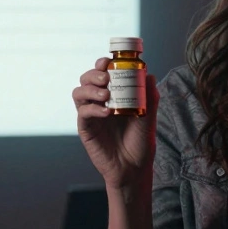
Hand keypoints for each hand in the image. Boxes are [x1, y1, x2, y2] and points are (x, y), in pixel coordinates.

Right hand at [72, 58, 157, 190]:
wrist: (135, 167)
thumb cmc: (141, 141)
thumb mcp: (149, 116)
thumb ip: (149, 96)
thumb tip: (148, 74)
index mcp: (113, 94)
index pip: (102, 73)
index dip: (102, 64)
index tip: (108, 61)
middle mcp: (99, 101)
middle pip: (86, 79)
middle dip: (94, 74)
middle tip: (106, 78)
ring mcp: (91, 114)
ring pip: (79, 92)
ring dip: (90, 89)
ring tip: (106, 94)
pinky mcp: (86, 128)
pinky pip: (83, 113)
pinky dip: (93, 109)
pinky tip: (106, 112)